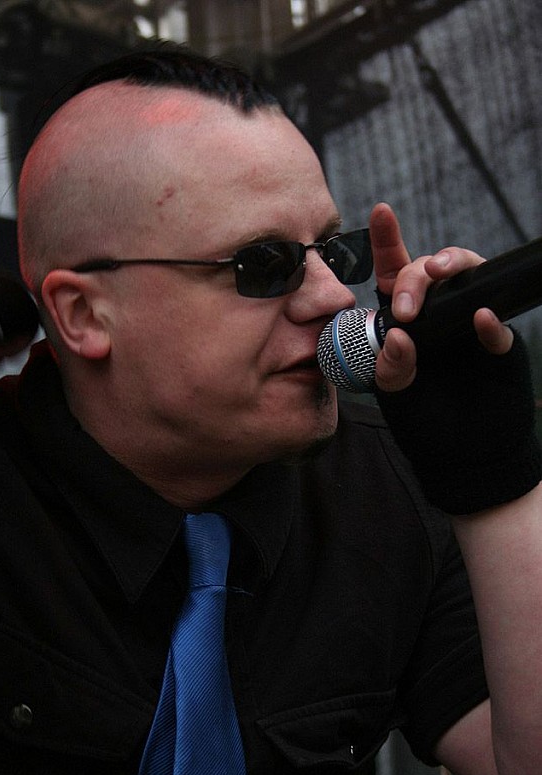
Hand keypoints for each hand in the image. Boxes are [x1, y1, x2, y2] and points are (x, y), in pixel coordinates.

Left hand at [367, 203, 540, 513]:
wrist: (464, 458)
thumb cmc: (426, 422)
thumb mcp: (395, 395)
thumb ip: (390, 367)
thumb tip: (400, 335)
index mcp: (405, 321)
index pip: (393, 274)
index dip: (387, 241)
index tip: (381, 212)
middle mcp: (437, 315)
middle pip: (427, 271)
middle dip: (413, 276)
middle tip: (406, 308)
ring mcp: (469, 325)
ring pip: (468, 277)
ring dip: (452, 266)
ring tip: (438, 275)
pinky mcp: (498, 346)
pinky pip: (497, 326)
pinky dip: (489, 322)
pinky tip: (479, 320)